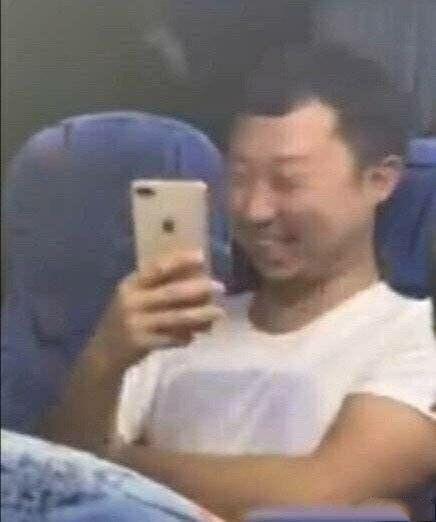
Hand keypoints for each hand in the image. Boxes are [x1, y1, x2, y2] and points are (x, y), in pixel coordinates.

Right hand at [89, 250, 224, 372]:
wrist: (103, 353)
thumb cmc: (126, 319)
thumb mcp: (134, 298)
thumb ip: (157, 288)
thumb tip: (196, 278)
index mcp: (130, 285)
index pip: (156, 268)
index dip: (180, 260)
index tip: (202, 256)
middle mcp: (131, 301)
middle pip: (171, 292)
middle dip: (198, 289)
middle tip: (220, 287)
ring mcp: (136, 323)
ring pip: (176, 317)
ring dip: (200, 315)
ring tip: (219, 313)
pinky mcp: (141, 343)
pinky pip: (172, 339)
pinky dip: (187, 336)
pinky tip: (196, 336)